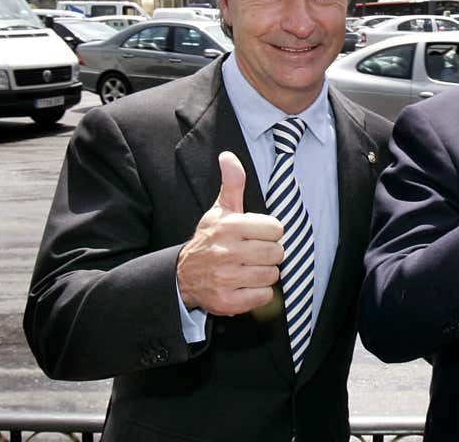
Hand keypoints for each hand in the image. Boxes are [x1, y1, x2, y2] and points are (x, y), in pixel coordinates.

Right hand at [176, 151, 284, 315]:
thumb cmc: (208, 239)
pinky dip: (259, 293)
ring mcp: (226, 278)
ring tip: (249, 269)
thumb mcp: (219, 210)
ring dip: (264, 274)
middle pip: (277, 253)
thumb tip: (228, 156)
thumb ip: (232, 183)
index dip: (269, 232)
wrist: (182, 276)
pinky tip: (245, 286)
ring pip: (272, 275)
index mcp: (229, 226)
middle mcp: (226, 252)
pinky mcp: (227, 301)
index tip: (257, 235)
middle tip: (254, 254)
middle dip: (269, 254)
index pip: (276, 229)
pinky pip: (264, 296)